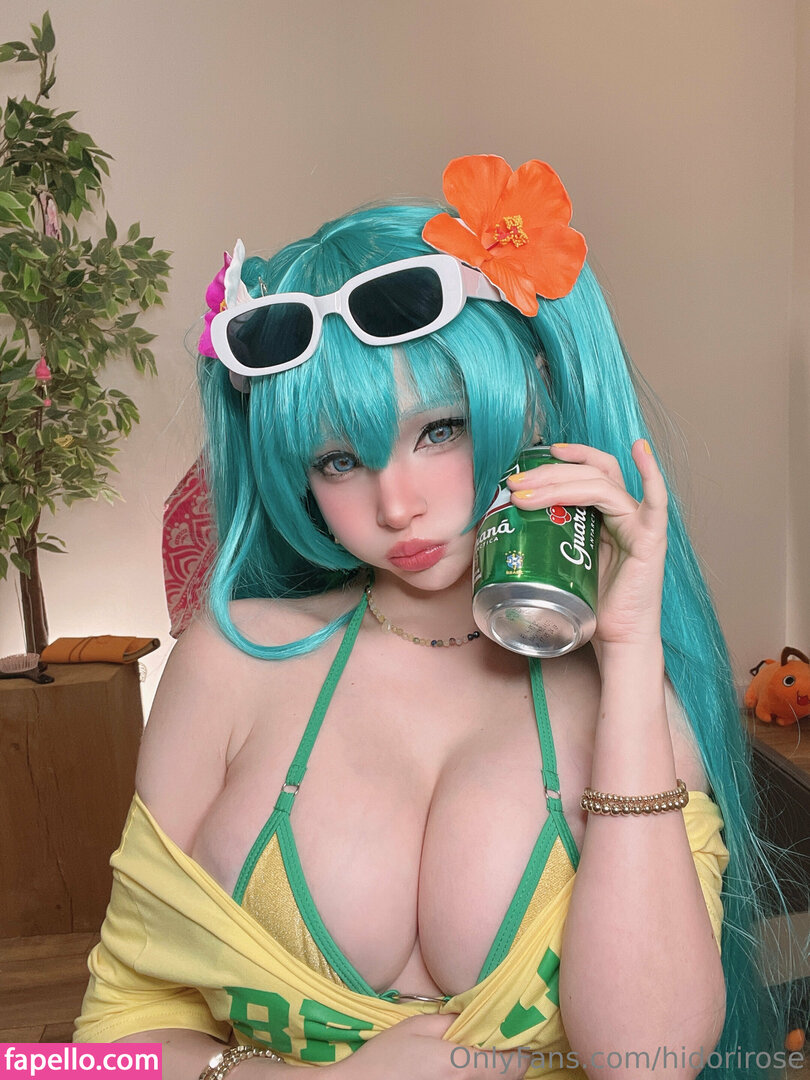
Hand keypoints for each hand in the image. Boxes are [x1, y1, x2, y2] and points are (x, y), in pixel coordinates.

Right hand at [331, 1013, 529, 1078]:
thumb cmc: (383, 1058)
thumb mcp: (416, 1026)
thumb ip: (451, 1022)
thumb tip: (475, 1019)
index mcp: (460, 1065)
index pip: (513, 1066)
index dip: (520, 1053)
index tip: (518, 1040)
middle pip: (505, 1079)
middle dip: (504, 1063)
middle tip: (494, 1045)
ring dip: (487, 1073)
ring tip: (476, 1056)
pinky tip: (456, 1072)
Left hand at [506, 440, 667, 646]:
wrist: (616, 637)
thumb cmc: (589, 603)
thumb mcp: (561, 561)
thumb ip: (549, 536)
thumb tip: (506, 520)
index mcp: (604, 514)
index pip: (585, 472)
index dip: (557, 464)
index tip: (524, 466)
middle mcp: (623, 511)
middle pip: (588, 474)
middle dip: (548, 474)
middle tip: (515, 483)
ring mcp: (639, 521)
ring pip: (602, 484)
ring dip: (561, 483)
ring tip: (526, 493)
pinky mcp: (650, 537)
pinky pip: (656, 501)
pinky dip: (651, 472)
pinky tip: (640, 448)